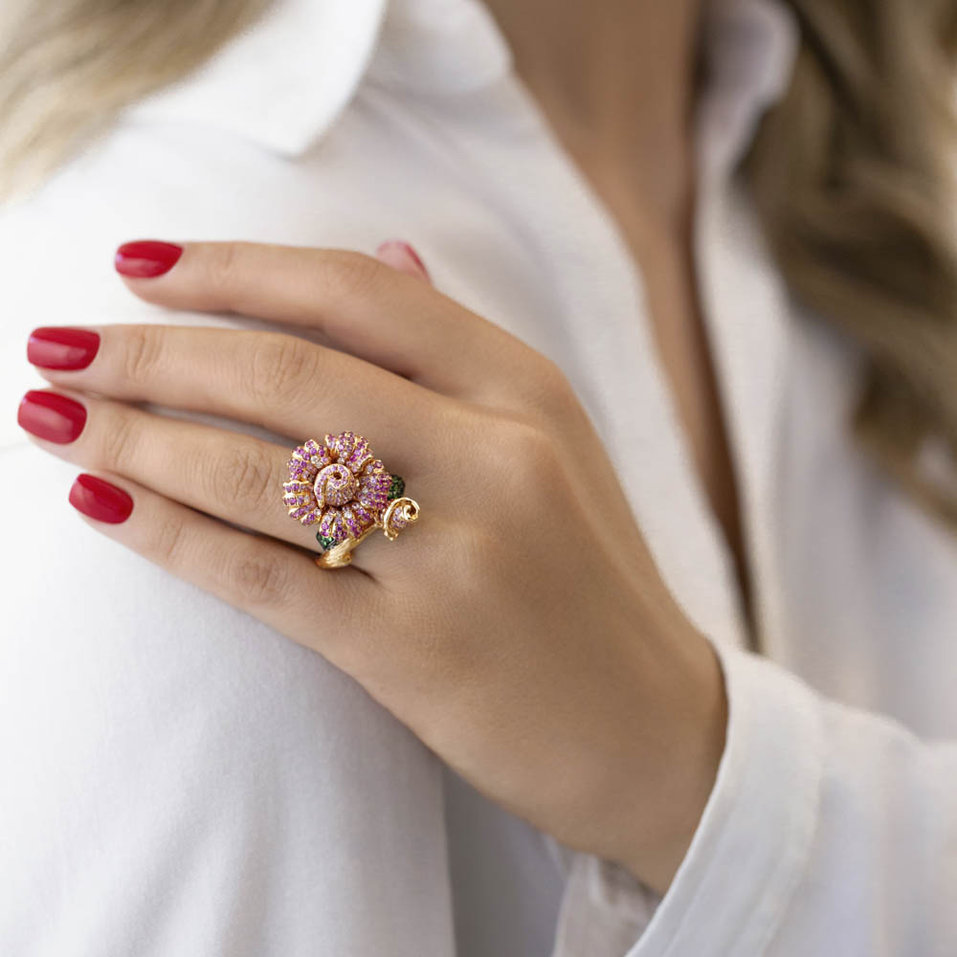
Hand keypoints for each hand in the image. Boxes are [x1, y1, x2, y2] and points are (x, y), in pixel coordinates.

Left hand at [18, 238, 726, 894]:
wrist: (653, 726)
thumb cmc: (588, 579)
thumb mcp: (553, 441)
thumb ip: (461, 349)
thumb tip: (390, 252)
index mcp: (527, 390)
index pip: (356, 292)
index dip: (232, 268)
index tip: (136, 263)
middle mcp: (496, 455)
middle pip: (288, 371)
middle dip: (150, 352)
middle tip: (56, 346)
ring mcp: (458, 554)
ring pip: (261, 470)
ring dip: (136, 438)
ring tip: (52, 420)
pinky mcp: (416, 652)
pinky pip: (263, 576)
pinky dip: (168, 535)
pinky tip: (99, 506)